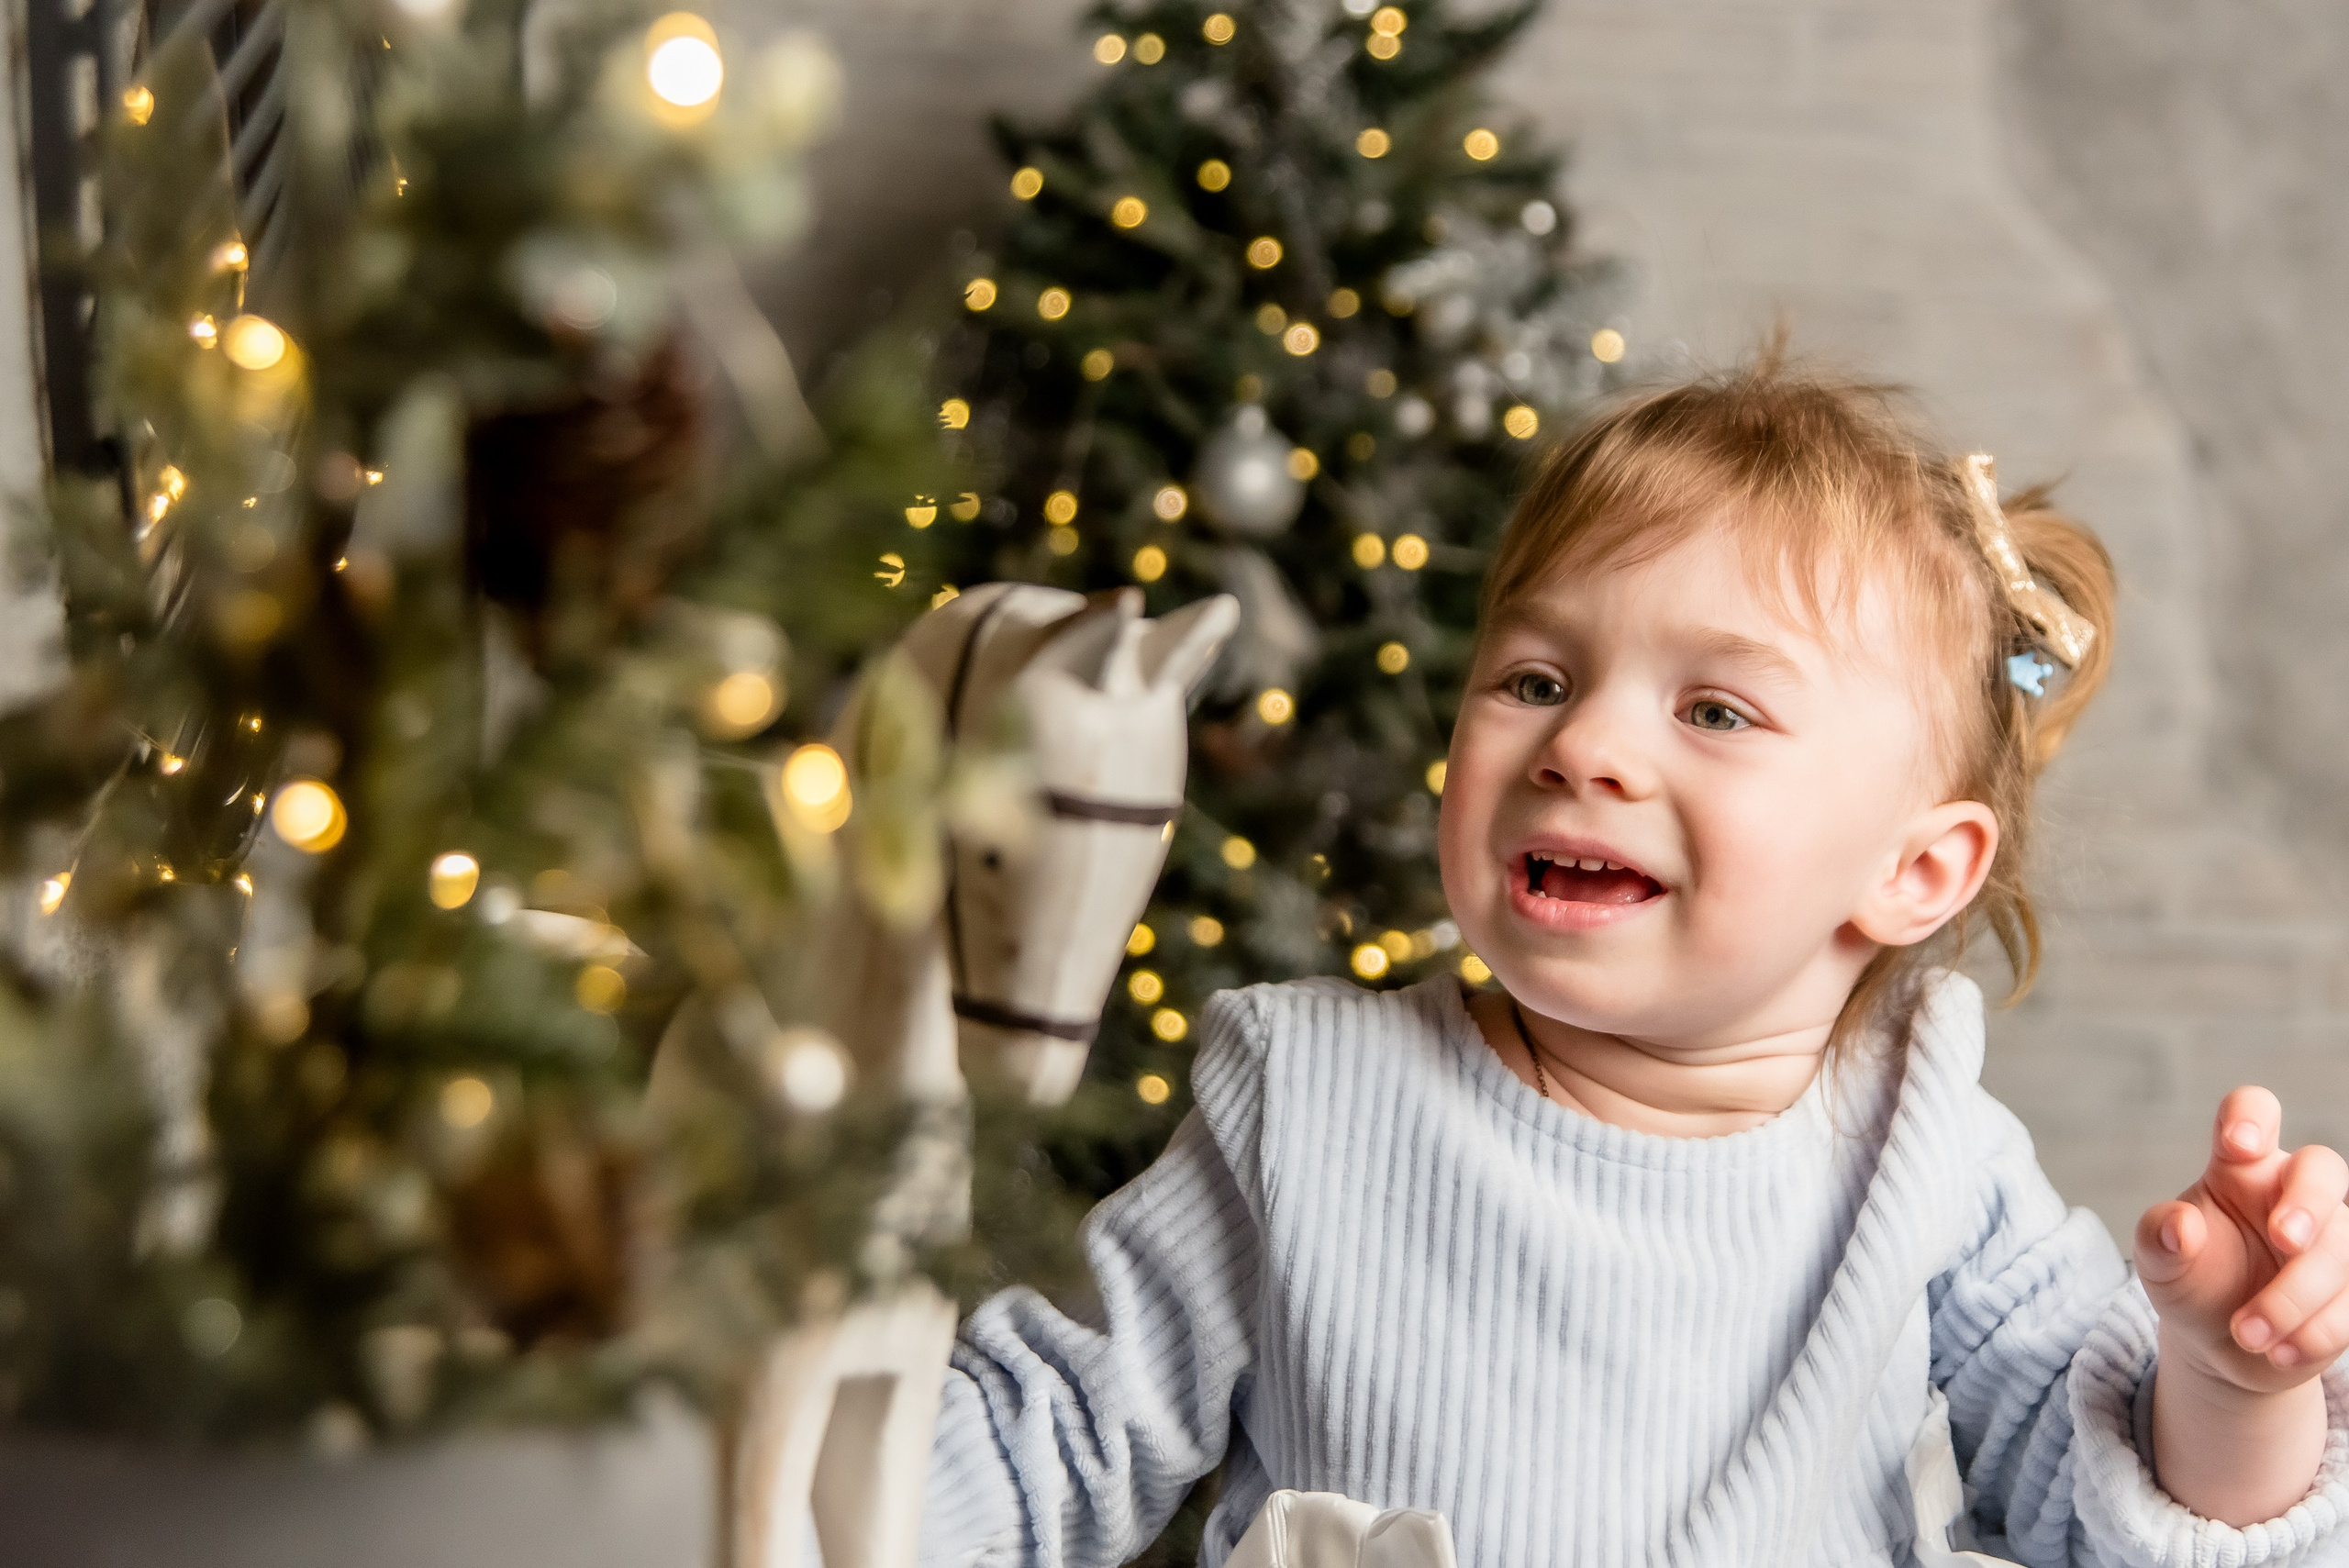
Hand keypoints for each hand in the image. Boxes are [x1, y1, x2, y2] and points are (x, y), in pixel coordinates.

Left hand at [2136, 1086, 2348, 1390]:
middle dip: (2308, 1204)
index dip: (2252, 1117)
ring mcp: (2333, 1238)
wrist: (2222, 1343)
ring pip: (2340, 1250)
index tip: (2239, 1143)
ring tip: (2247, 1335)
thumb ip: (2161, 1238)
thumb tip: (2181, 1226)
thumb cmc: (2191, 1280)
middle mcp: (2293, 1191)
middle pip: (2323, 1170)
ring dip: (2293, 1298)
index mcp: (2241, 1165)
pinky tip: (2281, 1353)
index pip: (2255, 1112)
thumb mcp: (2161, 1262)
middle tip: (2284, 1240)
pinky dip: (2318, 1333)